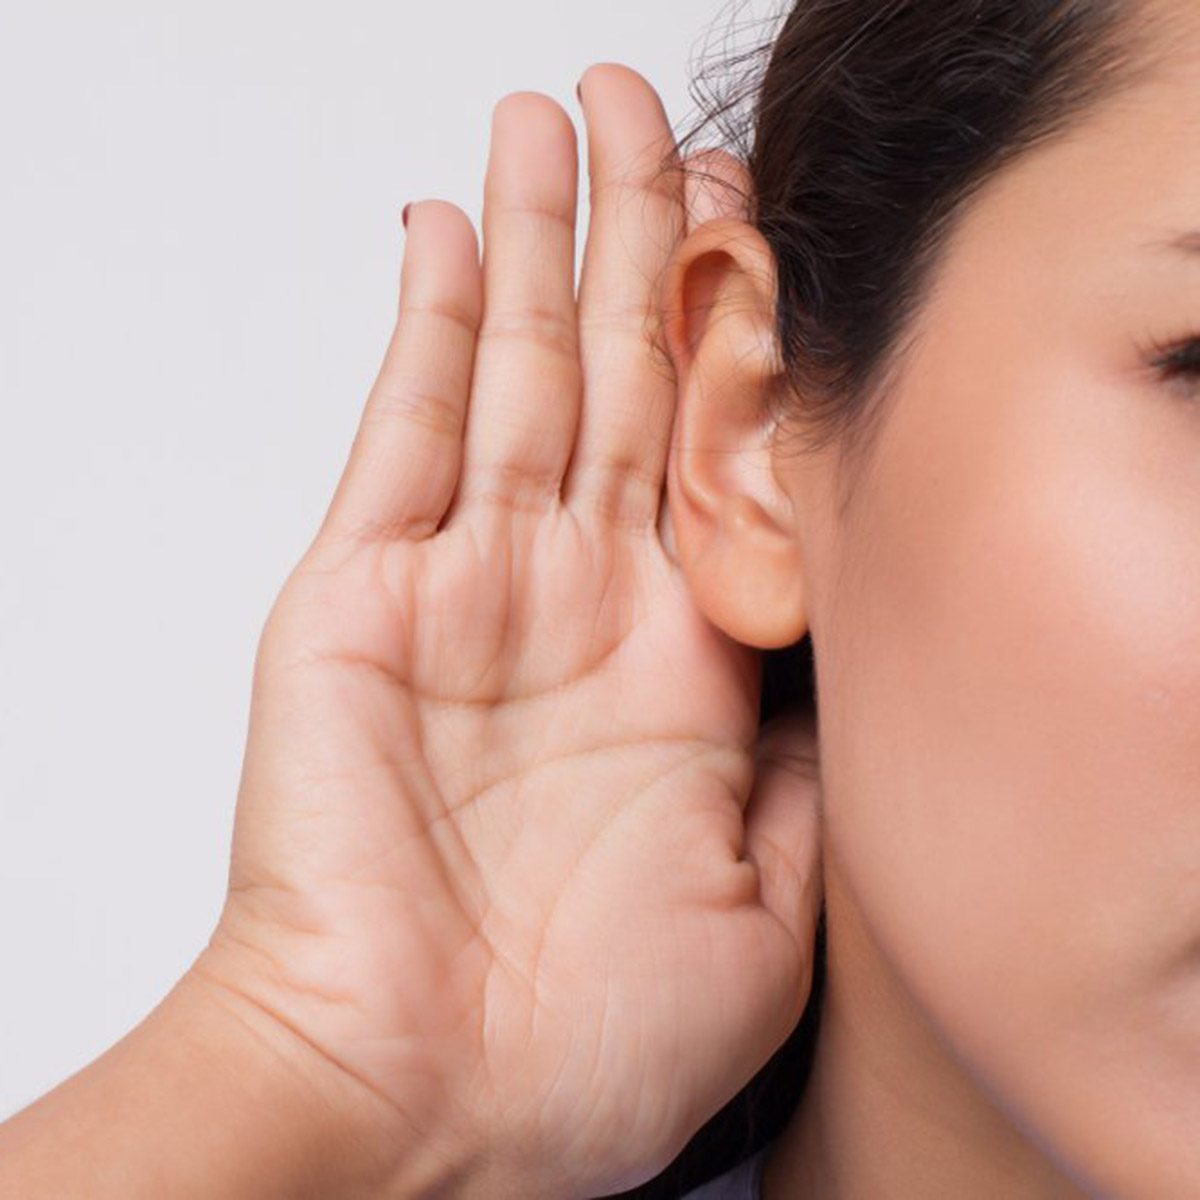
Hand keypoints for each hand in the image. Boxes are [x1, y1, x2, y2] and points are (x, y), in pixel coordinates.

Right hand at [194, 65, 822, 1198]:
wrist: (424, 1105)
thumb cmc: (585, 1045)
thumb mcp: (769, 906)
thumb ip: (812, 760)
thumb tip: (852, 652)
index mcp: (679, 665)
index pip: (726, 452)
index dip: (749, 333)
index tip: (767, 226)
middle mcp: (579, 604)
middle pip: (628, 377)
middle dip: (643, 239)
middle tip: (649, 115)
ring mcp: (470, 587)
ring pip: (521, 372)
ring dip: (542, 244)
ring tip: (555, 122)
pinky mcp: (363, 595)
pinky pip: (406, 433)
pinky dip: (432, 332)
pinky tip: (453, 236)